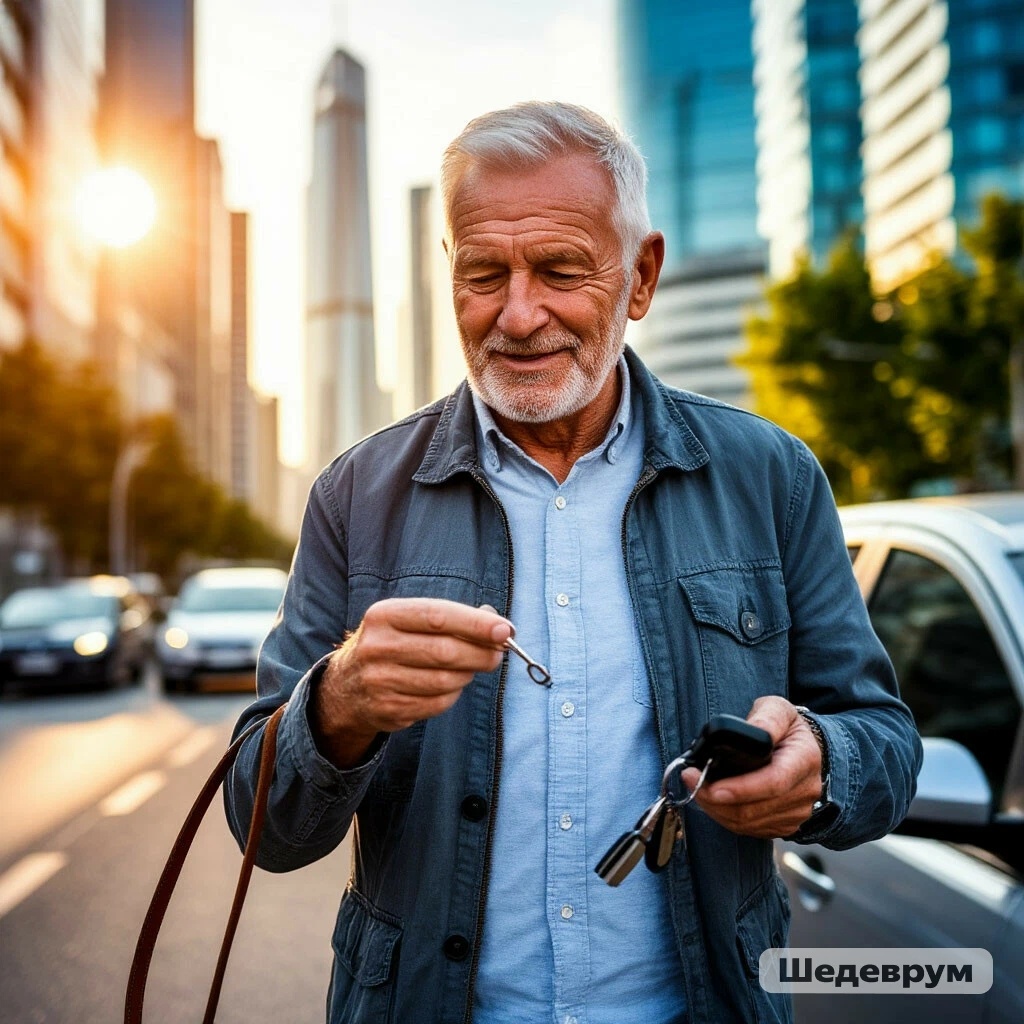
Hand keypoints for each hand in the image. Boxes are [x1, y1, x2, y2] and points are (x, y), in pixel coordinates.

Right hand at [312, 598, 511, 766]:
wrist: (346, 686)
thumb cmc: (393, 645)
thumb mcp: (411, 621)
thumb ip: (453, 618)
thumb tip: (498, 625)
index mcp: (385, 615)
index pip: (438, 616)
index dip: (475, 624)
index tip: (505, 630)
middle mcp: (377, 646)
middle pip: (445, 651)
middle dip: (481, 653)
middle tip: (498, 654)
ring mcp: (379, 681)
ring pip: (445, 681)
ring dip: (467, 675)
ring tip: (469, 668)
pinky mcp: (388, 709)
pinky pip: (437, 703)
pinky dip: (452, 695)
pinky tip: (448, 686)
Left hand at [681, 697, 823, 837]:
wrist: (802, 748)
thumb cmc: (786, 727)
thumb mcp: (778, 709)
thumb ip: (766, 718)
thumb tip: (751, 731)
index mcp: (804, 759)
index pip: (773, 782)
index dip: (741, 789)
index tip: (712, 787)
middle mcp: (805, 791)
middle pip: (755, 809)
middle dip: (715, 799)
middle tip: (690, 779)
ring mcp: (797, 812)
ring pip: (748, 823)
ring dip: (716, 809)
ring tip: (696, 788)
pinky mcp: (785, 825)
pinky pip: (749, 829)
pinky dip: (725, 818)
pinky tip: (713, 801)